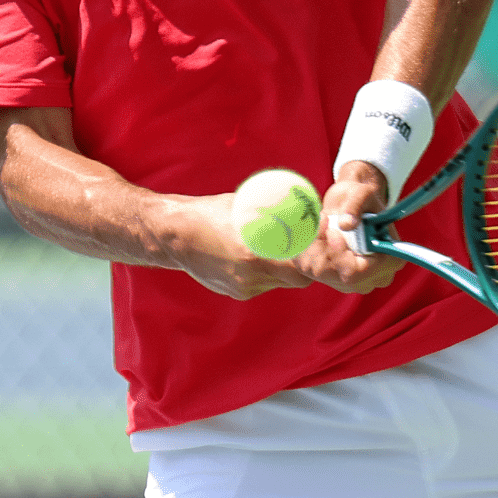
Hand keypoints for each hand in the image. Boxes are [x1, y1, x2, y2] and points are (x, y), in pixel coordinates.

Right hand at [170, 194, 313, 299]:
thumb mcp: (246, 205)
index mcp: (254, 254)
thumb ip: (276, 213)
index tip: (325, 238)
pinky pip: (264, 282)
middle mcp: (251, 276)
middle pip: (297, 277)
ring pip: (281, 280)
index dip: (319, 255)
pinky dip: (269, 269)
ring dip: (288, 264)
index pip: (303, 266)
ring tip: (282, 243)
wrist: (173, 236)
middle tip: (311, 242)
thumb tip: (307, 211)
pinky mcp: (237, 292)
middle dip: (308, 261)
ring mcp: (244, 287)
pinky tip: (256, 252)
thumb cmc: (210, 213)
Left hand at [294, 161, 404, 293]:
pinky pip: (308, 269)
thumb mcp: (361, 193)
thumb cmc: (361, 197)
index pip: (355, 273)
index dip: (337, 255)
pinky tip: (314, 234)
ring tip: (321, 224)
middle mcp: (372, 277)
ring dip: (312, 245)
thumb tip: (346, 224)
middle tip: (322, 221)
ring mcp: (352, 281)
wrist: (350, 203)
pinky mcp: (332, 277)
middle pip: (332, 275)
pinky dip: (305, 249)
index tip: (331, 231)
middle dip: (321, 247)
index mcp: (389, 260)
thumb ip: (355, 206)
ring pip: (316, 271)